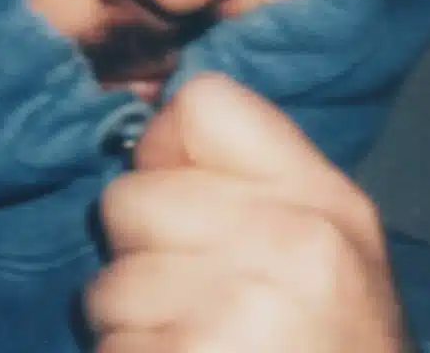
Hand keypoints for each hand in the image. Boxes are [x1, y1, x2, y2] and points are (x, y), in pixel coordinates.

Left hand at [85, 74, 408, 351]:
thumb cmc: (321, 343)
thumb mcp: (319, 247)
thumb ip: (243, 182)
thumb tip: (144, 130)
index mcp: (324, 201)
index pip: (200, 101)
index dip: (168, 145)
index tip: (184, 194)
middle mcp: (293, 246)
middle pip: (129, 195)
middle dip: (139, 249)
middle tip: (192, 292)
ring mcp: (242, 314)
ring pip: (106, 280)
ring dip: (130, 319)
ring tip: (191, 342)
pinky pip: (108, 343)